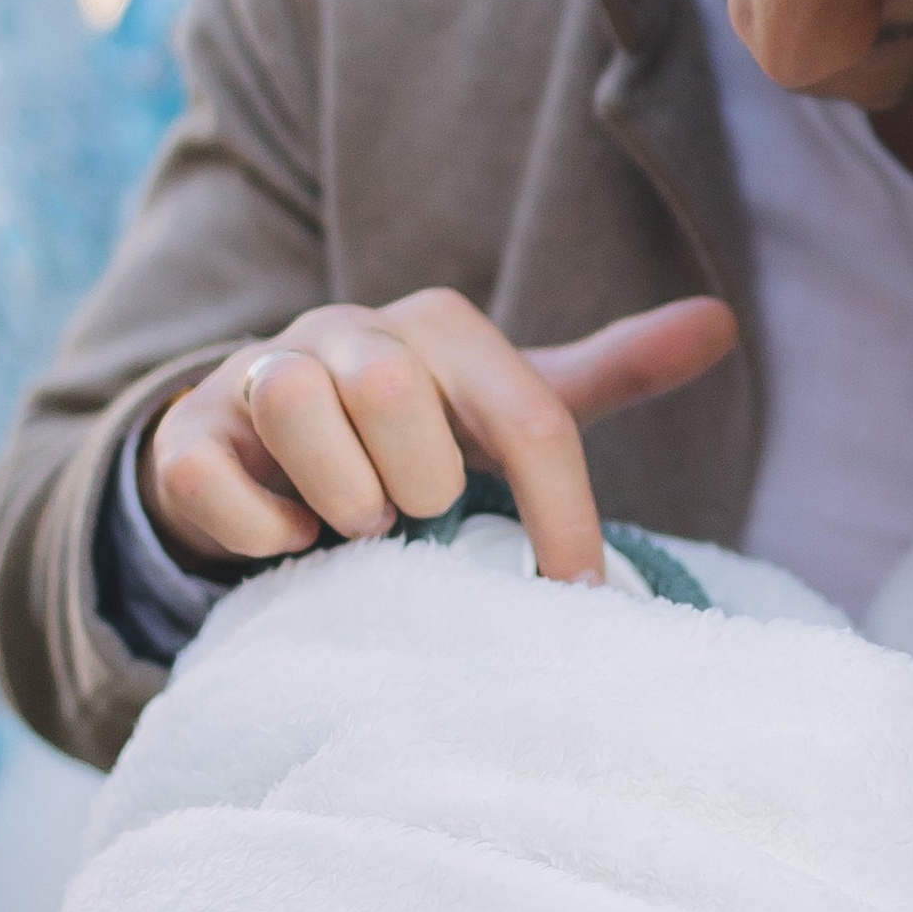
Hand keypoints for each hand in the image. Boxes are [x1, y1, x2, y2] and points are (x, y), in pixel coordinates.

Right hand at [140, 286, 737, 587]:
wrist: (267, 445)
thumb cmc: (415, 434)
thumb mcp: (508, 403)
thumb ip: (613, 371)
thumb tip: (725, 321)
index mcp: (438, 324)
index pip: (527, 413)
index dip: (560, 510)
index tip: (575, 590)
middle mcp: (346, 330)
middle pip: (391, 389)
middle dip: (418, 479)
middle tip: (419, 518)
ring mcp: (256, 374)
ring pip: (295, 403)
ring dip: (342, 496)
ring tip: (360, 528)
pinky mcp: (186, 436)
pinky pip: (210, 473)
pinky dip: (260, 525)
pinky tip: (291, 543)